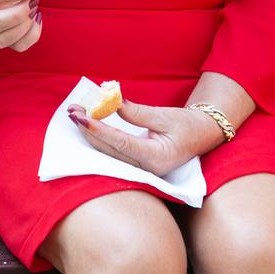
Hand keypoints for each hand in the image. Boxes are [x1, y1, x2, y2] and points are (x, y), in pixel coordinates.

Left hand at [66, 99, 224, 176]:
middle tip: (72, 110)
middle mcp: (146, 169)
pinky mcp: (136, 165)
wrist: (202, 136)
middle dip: (88, 130)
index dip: (99, 130)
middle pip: (109, 151)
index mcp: (157, 158)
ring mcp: (141, 170)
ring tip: (74, 114)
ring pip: (108, 154)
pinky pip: (112, 153)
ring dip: (89, 134)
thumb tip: (113, 103)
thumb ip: (138, 113)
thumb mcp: (165, 116)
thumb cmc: (187, 125)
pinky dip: (98, 138)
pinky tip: (86, 125)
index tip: (82, 117)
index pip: (121, 143)